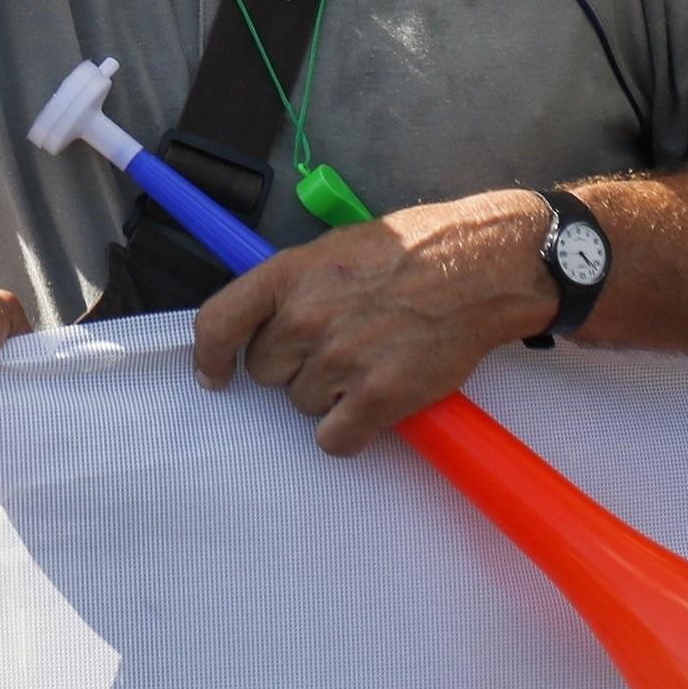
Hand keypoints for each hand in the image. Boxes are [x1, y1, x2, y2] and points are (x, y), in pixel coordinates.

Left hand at [191, 191, 556, 455]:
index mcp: (288, 274)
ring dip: (328, 395)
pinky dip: (350, 431)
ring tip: (367, 362)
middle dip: (292, 366)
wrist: (478, 267)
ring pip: (302, 404)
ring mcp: (340, 359)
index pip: (217, 323)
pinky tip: (373, 405)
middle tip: (335, 346)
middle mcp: (305, 318)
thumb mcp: (334, 249)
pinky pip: (335, 439)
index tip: (213, 376)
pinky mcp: (376, 397)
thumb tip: (266, 321)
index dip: (209, 356)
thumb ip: (293, 286)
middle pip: (264, 372)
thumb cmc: (412, 251)